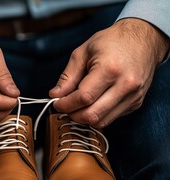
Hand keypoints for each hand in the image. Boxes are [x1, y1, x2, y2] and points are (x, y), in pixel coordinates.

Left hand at [50, 18, 169, 127]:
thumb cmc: (111, 42)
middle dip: (73, 115)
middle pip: (92, 115)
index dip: (66, 104)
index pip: (83, 98)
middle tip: (66, 106)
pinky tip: (94, 103)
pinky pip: (111, 118)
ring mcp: (133, 96)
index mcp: (110, 69)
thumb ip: (67, 77)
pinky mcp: (136, 103)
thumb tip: (55, 95)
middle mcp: (125, 85)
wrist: (144, 39)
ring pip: (102, 121)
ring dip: (84, 118)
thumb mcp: (83, 52)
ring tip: (78, 106)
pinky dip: (98, 115)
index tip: (57, 103)